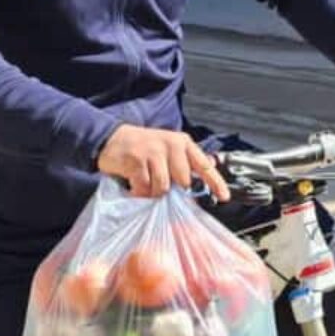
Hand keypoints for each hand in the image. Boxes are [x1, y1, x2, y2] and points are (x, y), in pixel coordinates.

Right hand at [97, 124, 229, 200]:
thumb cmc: (143, 148)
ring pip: (164, 187)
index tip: (224, 197)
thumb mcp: (168, 149)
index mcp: (182, 143)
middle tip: (158, 184)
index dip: (216, 183)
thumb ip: (186, 162)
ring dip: (153, 192)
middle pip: (183, 181)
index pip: (204, 164)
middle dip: (172, 190)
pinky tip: (134, 185)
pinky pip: (145, 188)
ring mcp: (153, 152)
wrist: (111, 138)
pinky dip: (139, 192)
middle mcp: (171, 144)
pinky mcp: (137, 160)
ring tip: (144, 183)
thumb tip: (206, 175)